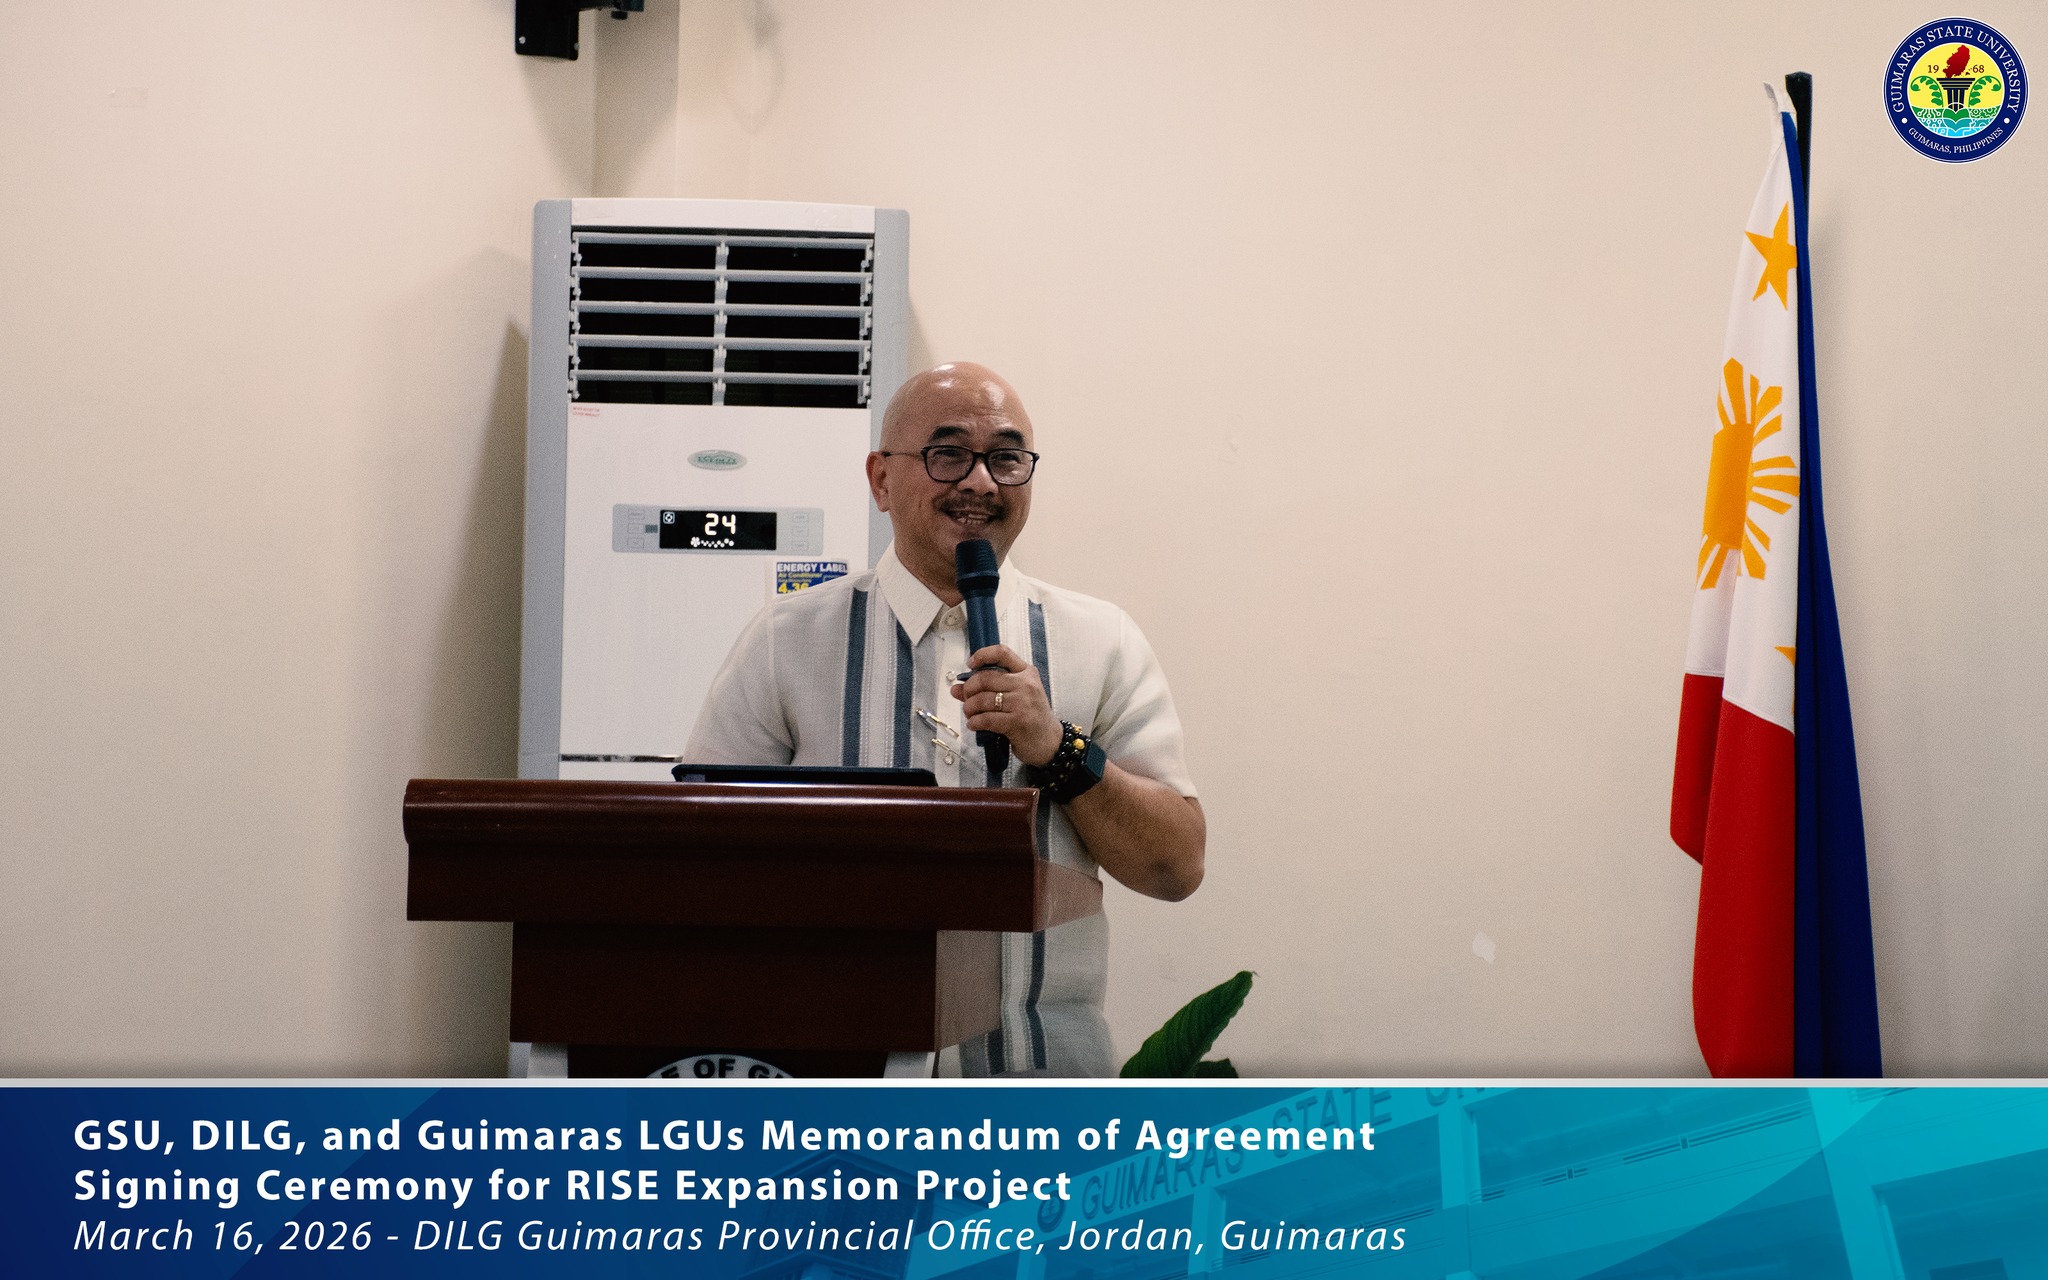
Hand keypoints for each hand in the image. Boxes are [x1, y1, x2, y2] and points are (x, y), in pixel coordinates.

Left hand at [950, 644, 1063, 766]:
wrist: (1050, 742)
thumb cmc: (1032, 717)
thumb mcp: (1016, 697)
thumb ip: (988, 690)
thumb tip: (956, 688)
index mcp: (1027, 672)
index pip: (1002, 653)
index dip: (982, 655)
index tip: (971, 664)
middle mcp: (1026, 684)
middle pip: (985, 678)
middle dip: (969, 689)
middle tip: (966, 699)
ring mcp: (1022, 703)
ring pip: (983, 699)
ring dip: (969, 708)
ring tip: (970, 714)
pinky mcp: (1017, 721)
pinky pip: (986, 718)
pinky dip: (975, 722)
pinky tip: (974, 725)